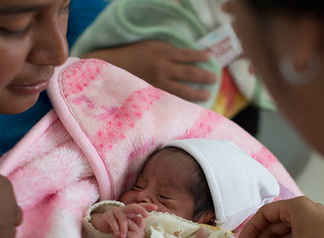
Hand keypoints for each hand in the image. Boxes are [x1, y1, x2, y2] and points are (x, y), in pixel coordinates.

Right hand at [84, 40, 216, 100]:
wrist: (108, 67)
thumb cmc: (129, 56)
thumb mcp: (149, 46)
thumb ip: (166, 52)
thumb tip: (186, 58)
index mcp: (162, 52)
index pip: (187, 55)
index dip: (200, 56)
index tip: (210, 58)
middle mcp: (162, 68)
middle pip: (190, 73)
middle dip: (204, 76)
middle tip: (214, 79)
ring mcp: (157, 83)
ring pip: (183, 90)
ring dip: (197, 93)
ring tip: (207, 95)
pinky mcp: (152, 96)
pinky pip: (171, 100)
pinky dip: (182, 102)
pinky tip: (190, 106)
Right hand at [91, 203, 156, 237]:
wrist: (103, 224)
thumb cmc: (119, 225)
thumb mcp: (128, 224)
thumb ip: (136, 224)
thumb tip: (146, 225)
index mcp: (130, 211)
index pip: (140, 206)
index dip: (148, 206)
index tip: (156, 208)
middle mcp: (124, 209)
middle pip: (133, 206)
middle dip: (141, 210)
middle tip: (146, 216)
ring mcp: (115, 211)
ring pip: (122, 217)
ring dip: (124, 227)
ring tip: (124, 236)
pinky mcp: (107, 215)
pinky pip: (112, 221)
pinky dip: (115, 228)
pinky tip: (117, 234)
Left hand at [109, 214, 147, 237]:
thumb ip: (132, 234)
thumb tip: (123, 227)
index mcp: (143, 231)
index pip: (138, 218)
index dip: (129, 219)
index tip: (121, 226)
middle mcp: (141, 232)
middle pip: (126, 222)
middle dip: (117, 227)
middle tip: (113, 235)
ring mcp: (137, 236)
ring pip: (120, 231)